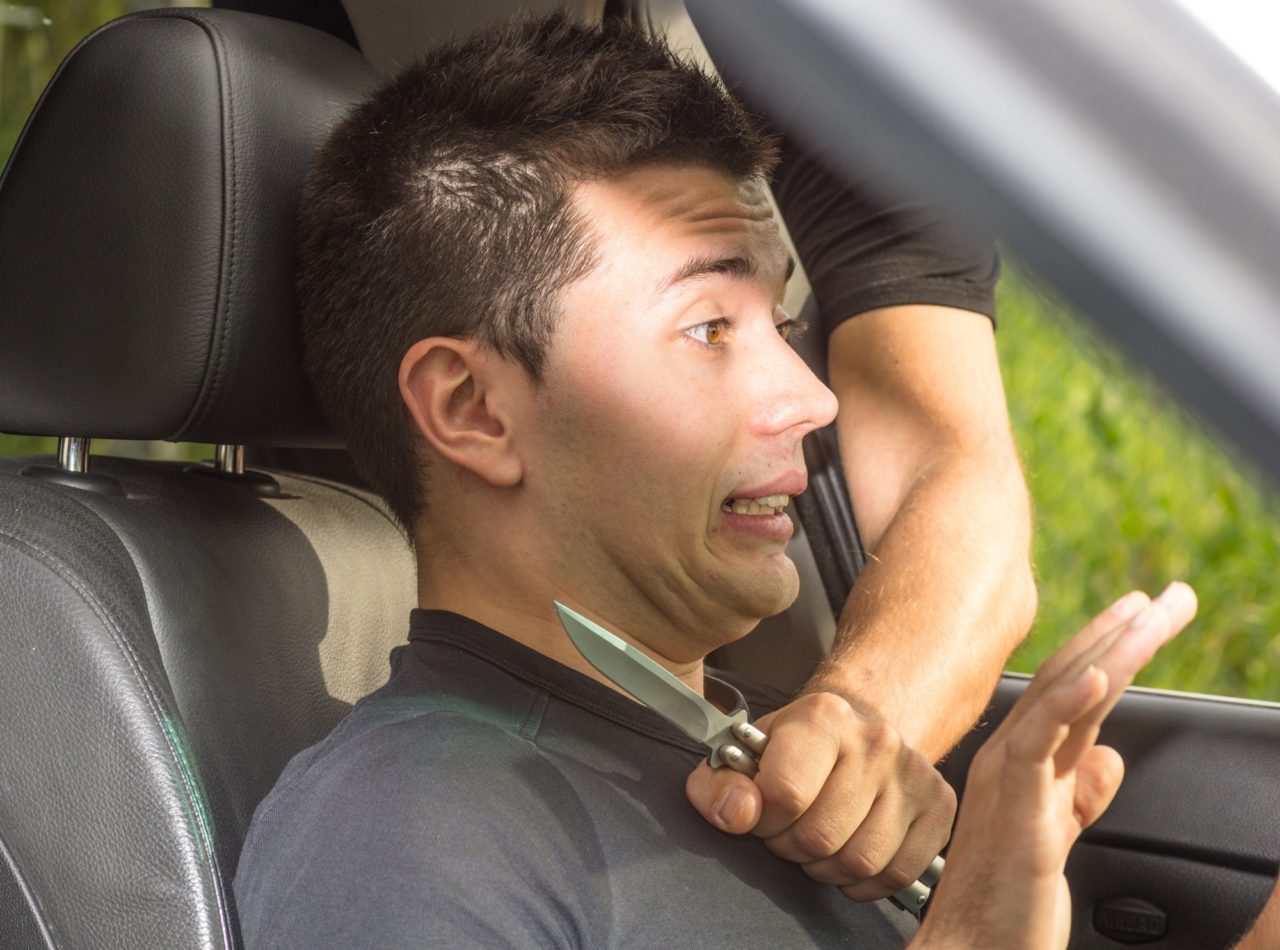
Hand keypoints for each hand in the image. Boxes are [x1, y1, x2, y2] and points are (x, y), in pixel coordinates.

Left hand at [686, 691, 955, 900]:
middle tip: (790, 830)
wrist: (857, 729)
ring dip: (828, 867)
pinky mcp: (941, 805)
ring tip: (819, 841)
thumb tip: (738, 815)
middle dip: (793, 847)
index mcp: (823, 716)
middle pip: (821, 836)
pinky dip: (867, 881)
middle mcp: (876, 739)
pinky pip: (898, 874)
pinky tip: (850, 852)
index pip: (784, 794)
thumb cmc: (796, 749)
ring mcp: (914, 773)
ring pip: (860, 861)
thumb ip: (719, 784)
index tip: (763, 813)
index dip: (763, 820)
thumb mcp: (745, 754)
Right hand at [914, 582, 1196, 949]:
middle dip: (1123, 632)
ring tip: (1151, 613)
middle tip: (1170, 598)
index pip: (1076, 692)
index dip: (1115, 650)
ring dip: (1111, 649)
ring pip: (1063, 695)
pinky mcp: (1013, 802)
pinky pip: (1042, 739)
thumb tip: (1107, 757)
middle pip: (1073, 677)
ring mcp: (1011, 774)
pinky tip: (1100, 673)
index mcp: (1026, 763)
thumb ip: (1079, 792)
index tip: (1150, 617)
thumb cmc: (1007, 905)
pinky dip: (1070, 700)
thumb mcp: (1057, 836)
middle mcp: (1014, 757)